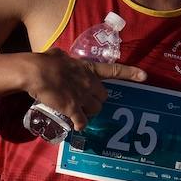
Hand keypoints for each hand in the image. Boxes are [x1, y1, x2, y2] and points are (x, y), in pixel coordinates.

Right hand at [23, 50, 147, 129]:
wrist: (35, 72)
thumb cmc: (45, 61)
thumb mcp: (59, 55)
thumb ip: (64, 58)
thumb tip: (60, 56)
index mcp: (88, 68)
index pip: (114, 70)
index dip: (130, 73)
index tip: (144, 76)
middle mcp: (89, 82)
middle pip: (103, 97)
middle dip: (97, 100)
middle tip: (86, 102)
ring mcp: (83, 96)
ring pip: (96, 110)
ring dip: (89, 113)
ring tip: (79, 113)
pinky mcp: (73, 109)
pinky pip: (82, 122)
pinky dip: (80, 125)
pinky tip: (76, 126)